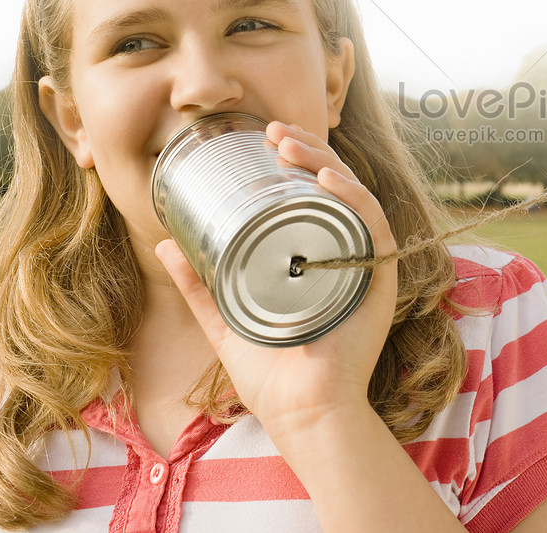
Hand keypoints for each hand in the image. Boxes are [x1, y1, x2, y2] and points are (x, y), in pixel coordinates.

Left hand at [155, 121, 398, 441]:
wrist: (302, 414)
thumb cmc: (272, 376)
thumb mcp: (226, 319)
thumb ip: (200, 285)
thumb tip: (167, 244)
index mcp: (319, 258)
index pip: (315, 195)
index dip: (296, 159)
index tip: (265, 137)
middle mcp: (347, 254)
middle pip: (336, 186)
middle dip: (308, 149)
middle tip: (273, 131)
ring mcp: (365, 265)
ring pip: (355, 196)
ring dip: (326, 163)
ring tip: (290, 145)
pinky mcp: (379, 280)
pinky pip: (373, 227)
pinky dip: (354, 198)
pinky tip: (328, 179)